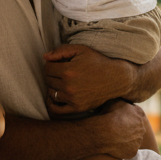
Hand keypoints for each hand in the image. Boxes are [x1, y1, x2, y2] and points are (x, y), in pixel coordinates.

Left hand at [44, 44, 160, 110]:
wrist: (116, 78)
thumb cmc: (97, 62)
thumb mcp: (81, 50)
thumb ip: (61, 51)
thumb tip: (45, 57)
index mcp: (68, 71)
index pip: (47, 68)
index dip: (51, 64)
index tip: (58, 63)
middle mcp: (69, 87)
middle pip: (48, 80)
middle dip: (53, 74)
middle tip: (62, 72)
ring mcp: (73, 99)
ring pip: (51, 93)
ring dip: (54, 87)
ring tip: (63, 82)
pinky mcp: (77, 108)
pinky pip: (57, 109)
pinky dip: (53, 103)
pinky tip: (57, 96)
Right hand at [92, 99, 150, 159]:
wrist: (105, 132)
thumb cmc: (108, 115)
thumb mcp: (115, 101)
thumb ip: (122, 102)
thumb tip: (123, 102)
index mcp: (139, 114)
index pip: (136, 114)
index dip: (127, 115)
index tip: (119, 117)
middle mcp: (142, 127)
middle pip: (136, 127)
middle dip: (128, 128)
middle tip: (116, 128)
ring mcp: (138, 141)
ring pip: (133, 139)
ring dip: (126, 139)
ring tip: (113, 137)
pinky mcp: (133, 151)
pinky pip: (128, 149)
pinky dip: (123, 148)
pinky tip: (114, 145)